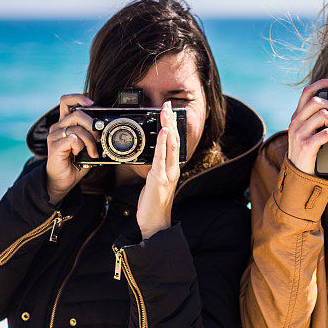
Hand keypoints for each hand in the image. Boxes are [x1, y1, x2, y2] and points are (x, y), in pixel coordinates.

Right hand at [46, 94, 99, 204]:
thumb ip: (92, 135)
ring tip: (93, 152)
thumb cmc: (75, 163)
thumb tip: (104, 128)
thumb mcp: (87, 145)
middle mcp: (58, 127)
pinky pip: (73, 139)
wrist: (63, 180)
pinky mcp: (54, 146)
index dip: (79, 97)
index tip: (92, 104)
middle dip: (93, 125)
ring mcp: (54, 136)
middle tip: (98, 138)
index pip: (67, 101)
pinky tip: (80, 154)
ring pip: (78, 128)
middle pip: (77, 114)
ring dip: (90, 141)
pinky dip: (81, 146)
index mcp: (65, 123)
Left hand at [136, 101, 179, 239]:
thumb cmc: (153, 204)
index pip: (174, 142)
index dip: (172, 125)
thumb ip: (156, 168)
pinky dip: (162, 144)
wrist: (155, 223)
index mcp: (172, 168)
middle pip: (174, 140)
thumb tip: (153, 156)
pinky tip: (163, 133)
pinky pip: (161, 158)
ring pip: (170, 145)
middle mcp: (173, 168)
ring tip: (165, 112)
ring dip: (167, 127)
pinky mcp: (159, 179)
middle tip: (167, 104)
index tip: (168, 111)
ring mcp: (168, 173)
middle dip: (170, 121)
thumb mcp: (155, 181)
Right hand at [287, 79, 327, 174]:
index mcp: (297, 117)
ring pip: (323, 115)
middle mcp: (296, 122)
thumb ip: (314, 120)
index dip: (321, 83)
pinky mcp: (306, 145)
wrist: (297, 173)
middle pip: (316, 101)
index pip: (307, 92)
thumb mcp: (306, 132)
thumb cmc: (305, 152)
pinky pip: (326, 133)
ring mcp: (300, 133)